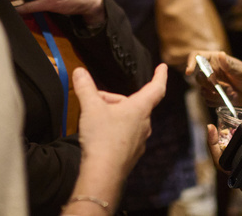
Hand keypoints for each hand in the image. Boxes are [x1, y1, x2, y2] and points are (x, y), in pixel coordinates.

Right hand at [74, 63, 167, 182]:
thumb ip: (85, 87)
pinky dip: (114, 130)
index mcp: (140, 108)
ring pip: (129, 119)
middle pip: (133, 104)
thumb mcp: (90, 107)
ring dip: (114, 114)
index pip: (156, 88)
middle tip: (94, 100)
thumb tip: (79, 71)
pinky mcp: (132, 154)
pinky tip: (99, 136)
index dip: (160, 76)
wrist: (103, 173)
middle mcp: (144, 124)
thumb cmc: (101, 138)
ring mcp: (140, 140)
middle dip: (114, 99)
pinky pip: (125, 135)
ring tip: (95, 119)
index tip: (163, 67)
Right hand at [185, 50, 241, 112]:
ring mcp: (209, 84)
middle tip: (226, 88)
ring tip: (232, 93)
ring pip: (202, 91)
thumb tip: (221, 54)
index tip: (189, 72)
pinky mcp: (211, 95)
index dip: (190, 62)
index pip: (197, 56)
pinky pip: (207, 101)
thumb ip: (230, 65)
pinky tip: (229, 99)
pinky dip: (218, 102)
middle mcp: (209, 70)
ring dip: (216, 95)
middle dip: (211, 85)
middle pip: (198, 77)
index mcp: (214, 59)